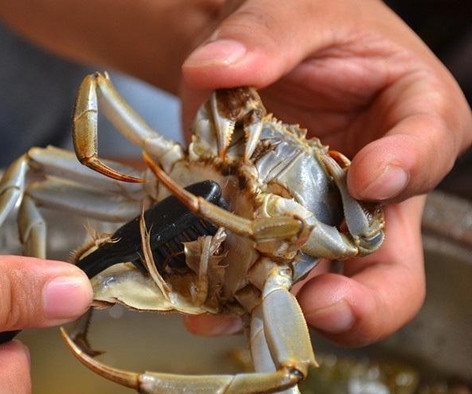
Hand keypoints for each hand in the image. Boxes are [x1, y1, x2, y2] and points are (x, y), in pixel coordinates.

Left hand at [180, 0, 471, 345]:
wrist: (252, 55)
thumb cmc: (302, 25)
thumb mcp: (299, 10)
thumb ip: (268, 33)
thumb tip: (217, 65)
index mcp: (414, 114)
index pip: (430, 145)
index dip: (407, 168)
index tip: (369, 178)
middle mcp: (378, 185)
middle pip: (394, 259)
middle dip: (368, 297)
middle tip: (328, 306)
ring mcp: (325, 217)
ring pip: (326, 283)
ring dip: (287, 309)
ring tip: (240, 318)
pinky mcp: (277, 230)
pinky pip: (267, 273)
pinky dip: (238, 294)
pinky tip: (207, 307)